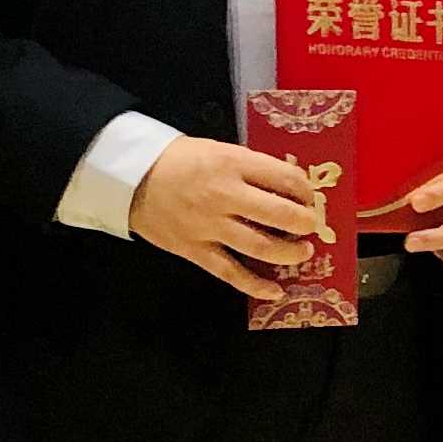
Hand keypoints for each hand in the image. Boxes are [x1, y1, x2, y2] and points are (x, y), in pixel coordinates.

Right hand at [132, 136, 326, 296]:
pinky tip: (275, 292)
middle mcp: (225, 196)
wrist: (131, 177)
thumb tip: (288, 183)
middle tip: (311, 227)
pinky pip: (231, 273)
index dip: (306, 191)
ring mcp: (210, 227)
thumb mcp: (219, 149)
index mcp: (233, 164)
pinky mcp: (196, 251)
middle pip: (280, 215)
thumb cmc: (178, 159)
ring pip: (262, 247)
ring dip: (289, 253)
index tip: (309, 198)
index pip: (286, 179)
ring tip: (302, 252)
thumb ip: (251, 167)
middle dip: (305, 223)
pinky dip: (256, 286)